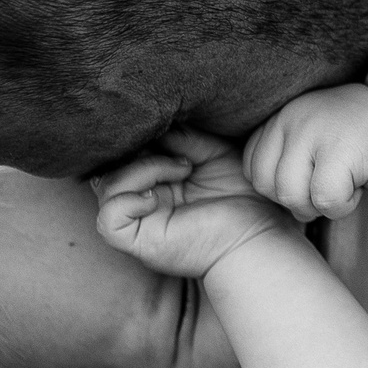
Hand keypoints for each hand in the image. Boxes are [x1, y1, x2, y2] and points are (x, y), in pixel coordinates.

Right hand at [92, 127, 296, 277]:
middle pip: (110, 164)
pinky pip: (109, 219)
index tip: (172, 128)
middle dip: (138, 148)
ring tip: (183, 169)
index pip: (125, 151)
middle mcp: (143, 199)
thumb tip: (154, 125)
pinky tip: (157, 198)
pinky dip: (129, 200)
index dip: (139, 135)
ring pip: (107, 186)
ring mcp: (140, 221)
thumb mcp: (213, 151)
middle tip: (177, 149)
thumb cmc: (241, 195)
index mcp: (157, 179)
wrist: (259, 233)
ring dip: (143, 168)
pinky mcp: (140, 242)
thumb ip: (183, 136)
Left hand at [242, 83, 367, 220]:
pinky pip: (326, 200)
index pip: (253, 169)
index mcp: (280, 118)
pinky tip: (361, 183)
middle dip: (299, 200)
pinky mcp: (343, 149)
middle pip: (267, 186)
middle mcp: (291, 119)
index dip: (284, 187)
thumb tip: (276, 203)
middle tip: (331, 184)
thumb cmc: (362, 140)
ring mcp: (315, 131)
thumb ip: (286, 159)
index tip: (315, 174)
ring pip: (292, 195)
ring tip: (346, 181)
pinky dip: (345, 205)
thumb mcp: (312, 139)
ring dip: (322, 204)